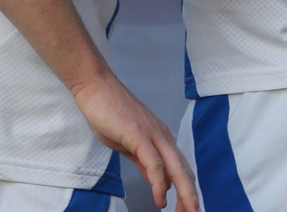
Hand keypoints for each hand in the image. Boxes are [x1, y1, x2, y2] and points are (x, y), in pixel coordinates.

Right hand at [70, 72, 199, 211]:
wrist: (95, 87)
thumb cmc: (109, 112)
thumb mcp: (129, 143)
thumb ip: (143, 161)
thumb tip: (157, 180)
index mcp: (161, 138)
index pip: (180, 168)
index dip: (186, 189)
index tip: (186, 208)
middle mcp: (162, 136)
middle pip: (184, 171)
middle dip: (191, 196)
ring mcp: (152, 135)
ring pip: (175, 169)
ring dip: (184, 193)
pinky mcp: (139, 136)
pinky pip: (154, 164)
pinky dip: (159, 183)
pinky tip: (160, 199)